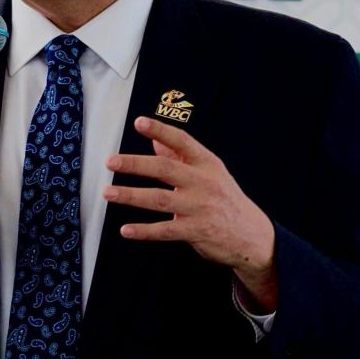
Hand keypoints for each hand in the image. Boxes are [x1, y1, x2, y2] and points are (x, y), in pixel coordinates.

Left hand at [103, 117, 276, 310]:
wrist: (251, 235)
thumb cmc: (225, 199)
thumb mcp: (209, 172)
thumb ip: (181, 157)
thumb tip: (156, 139)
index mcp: (206, 164)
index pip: (182, 141)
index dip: (160, 130)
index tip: (139, 123)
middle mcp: (203, 183)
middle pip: (165, 169)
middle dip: (135, 164)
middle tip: (111, 161)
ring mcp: (200, 207)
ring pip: (159, 200)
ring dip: (131, 196)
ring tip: (108, 193)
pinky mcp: (196, 231)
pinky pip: (165, 230)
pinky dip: (144, 231)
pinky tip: (126, 230)